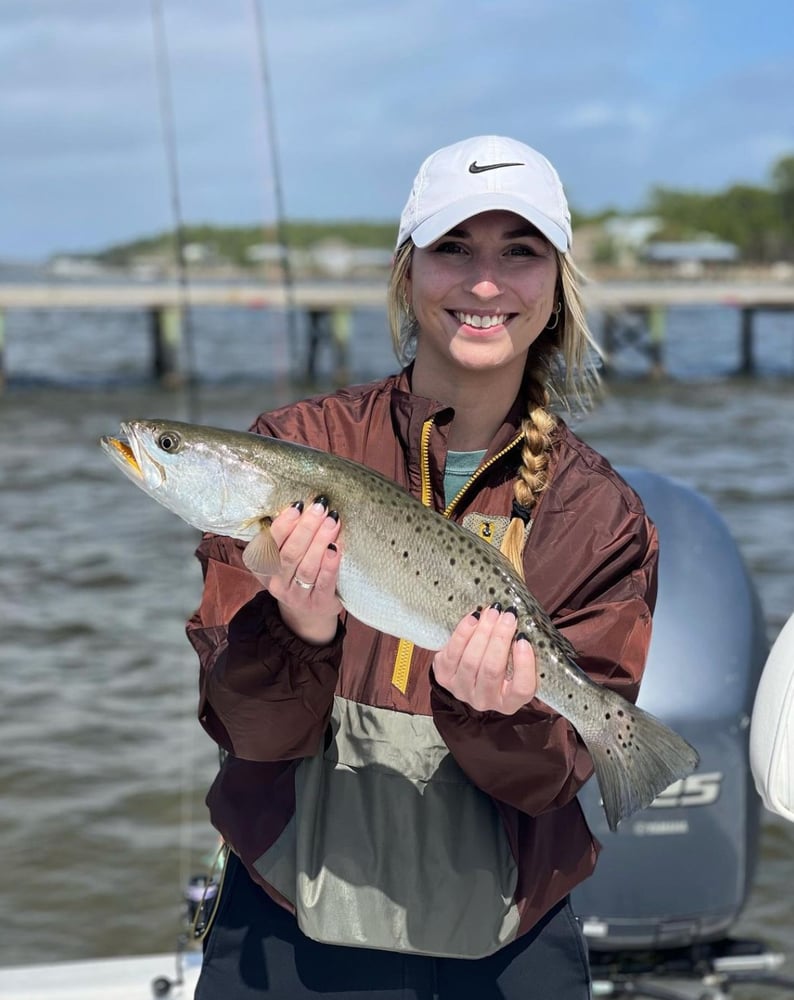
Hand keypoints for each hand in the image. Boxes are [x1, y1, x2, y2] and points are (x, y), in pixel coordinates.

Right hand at [265, 498, 342, 644]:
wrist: (308, 612)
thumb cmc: (297, 574)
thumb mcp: (283, 557)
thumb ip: (288, 535)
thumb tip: (307, 506)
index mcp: (263, 567)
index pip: (270, 543)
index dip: (284, 523)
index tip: (299, 506)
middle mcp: (276, 582)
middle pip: (290, 553)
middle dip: (306, 528)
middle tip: (321, 508)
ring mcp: (296, 595)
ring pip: (306, 566)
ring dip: (320, 542)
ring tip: (332, 522)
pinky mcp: (317, 603)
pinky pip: (324, 582)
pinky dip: (330, 564)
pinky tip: (337, 548)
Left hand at [432, 605, 536, 714]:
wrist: (468, 667)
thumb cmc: (498, 661)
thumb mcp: (514, 662)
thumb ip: (520, 649)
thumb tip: (518, 620)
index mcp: (510, 702)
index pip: (522, 689)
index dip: (524, 664)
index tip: (523, 639)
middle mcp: (485, 701)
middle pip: (492, 670)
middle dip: (500, 638)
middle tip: (507, 615)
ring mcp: (461, 690)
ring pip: (471, 661)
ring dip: (482, 632)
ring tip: (491, 612)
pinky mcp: (444, 677)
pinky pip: (451, 654)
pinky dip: (463, 633)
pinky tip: (473, 618)